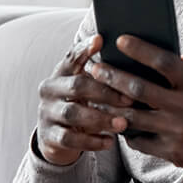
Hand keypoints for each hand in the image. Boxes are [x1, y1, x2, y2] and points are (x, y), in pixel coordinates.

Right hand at [35, 35, 132, 165]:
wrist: (56, 137)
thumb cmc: (81, 105)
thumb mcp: (86, 88)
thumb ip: (102, 75)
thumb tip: (136, 63)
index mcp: (60, 73)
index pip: (72, 57)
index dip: (85, 48)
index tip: (101, 40)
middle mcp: (50, 89)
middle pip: (77, 86)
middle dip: (105, 92)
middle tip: (130, 99)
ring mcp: (47, 113)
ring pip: (73, 113)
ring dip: (101, 118)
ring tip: (123, 123)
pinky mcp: (49, 136)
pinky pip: (70, 139)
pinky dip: (91, 141)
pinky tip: (109, 141)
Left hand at [88, 36, 182, 182]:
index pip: (164, 62)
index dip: (140, 49)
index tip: (121, 40)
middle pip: (140, 89)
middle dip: (112, 76)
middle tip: (95, 68)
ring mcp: (177, 132)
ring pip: (133, 116)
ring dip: (111, 105)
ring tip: (95, 95)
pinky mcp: (173, 153)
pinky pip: (140, 141)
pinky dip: (126, 131)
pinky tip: (116, 122)